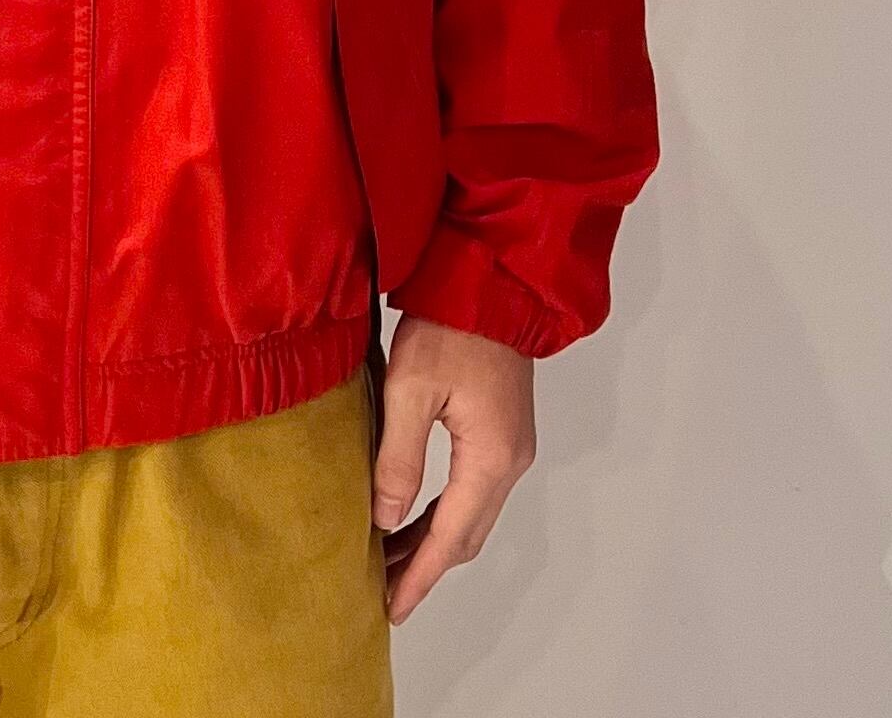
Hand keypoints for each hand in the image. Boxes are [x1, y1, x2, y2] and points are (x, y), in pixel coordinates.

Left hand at [372, 313, 535, 623]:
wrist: (491, 282)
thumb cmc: (450, 326)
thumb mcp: (410, 390)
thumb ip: (399, 458)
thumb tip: (386, 518)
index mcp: (490, 459)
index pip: (449, 538)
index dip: (418, 576)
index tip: (391, 608)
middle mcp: (509, 461)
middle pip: (464, 535)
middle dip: (422, 565)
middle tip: (380, 590)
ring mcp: (511, 446)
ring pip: (470, 514)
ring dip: (431, 539)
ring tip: (386, 557)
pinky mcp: (502, 430)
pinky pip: (474, 490)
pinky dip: (444, 511)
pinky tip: (412, 512)